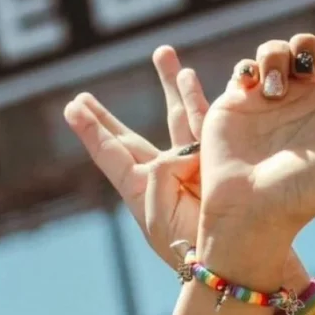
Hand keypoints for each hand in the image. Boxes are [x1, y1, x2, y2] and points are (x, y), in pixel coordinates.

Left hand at [64, 47, 310, 289]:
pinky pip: (207, 122)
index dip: (91, 130)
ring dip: (171, 85)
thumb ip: (160, 175)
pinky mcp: (221, 158)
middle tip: (82, 97)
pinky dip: (199, 99)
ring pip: (177, 116)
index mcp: (141, 190)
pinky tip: (192, 78)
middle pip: (129, 137)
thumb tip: (179, 151)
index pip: (110, 154)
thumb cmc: (195, 247)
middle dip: (106, 117)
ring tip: (164, 54)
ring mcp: (193, 165)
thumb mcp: (162, 216)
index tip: (71, 107)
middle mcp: (164, 175)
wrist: (242, 259)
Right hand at [198, 9, 314, 270]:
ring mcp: (269, 100)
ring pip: (276, 50)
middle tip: (305, 70)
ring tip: (273, 94)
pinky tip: (251, 90)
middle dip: (306, 45)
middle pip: (309, 48)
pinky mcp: (237, 103)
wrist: (249, 210)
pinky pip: (245, 67)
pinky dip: (249, 69)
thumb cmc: (304, 192)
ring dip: (276, 59)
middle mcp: (303, 101)